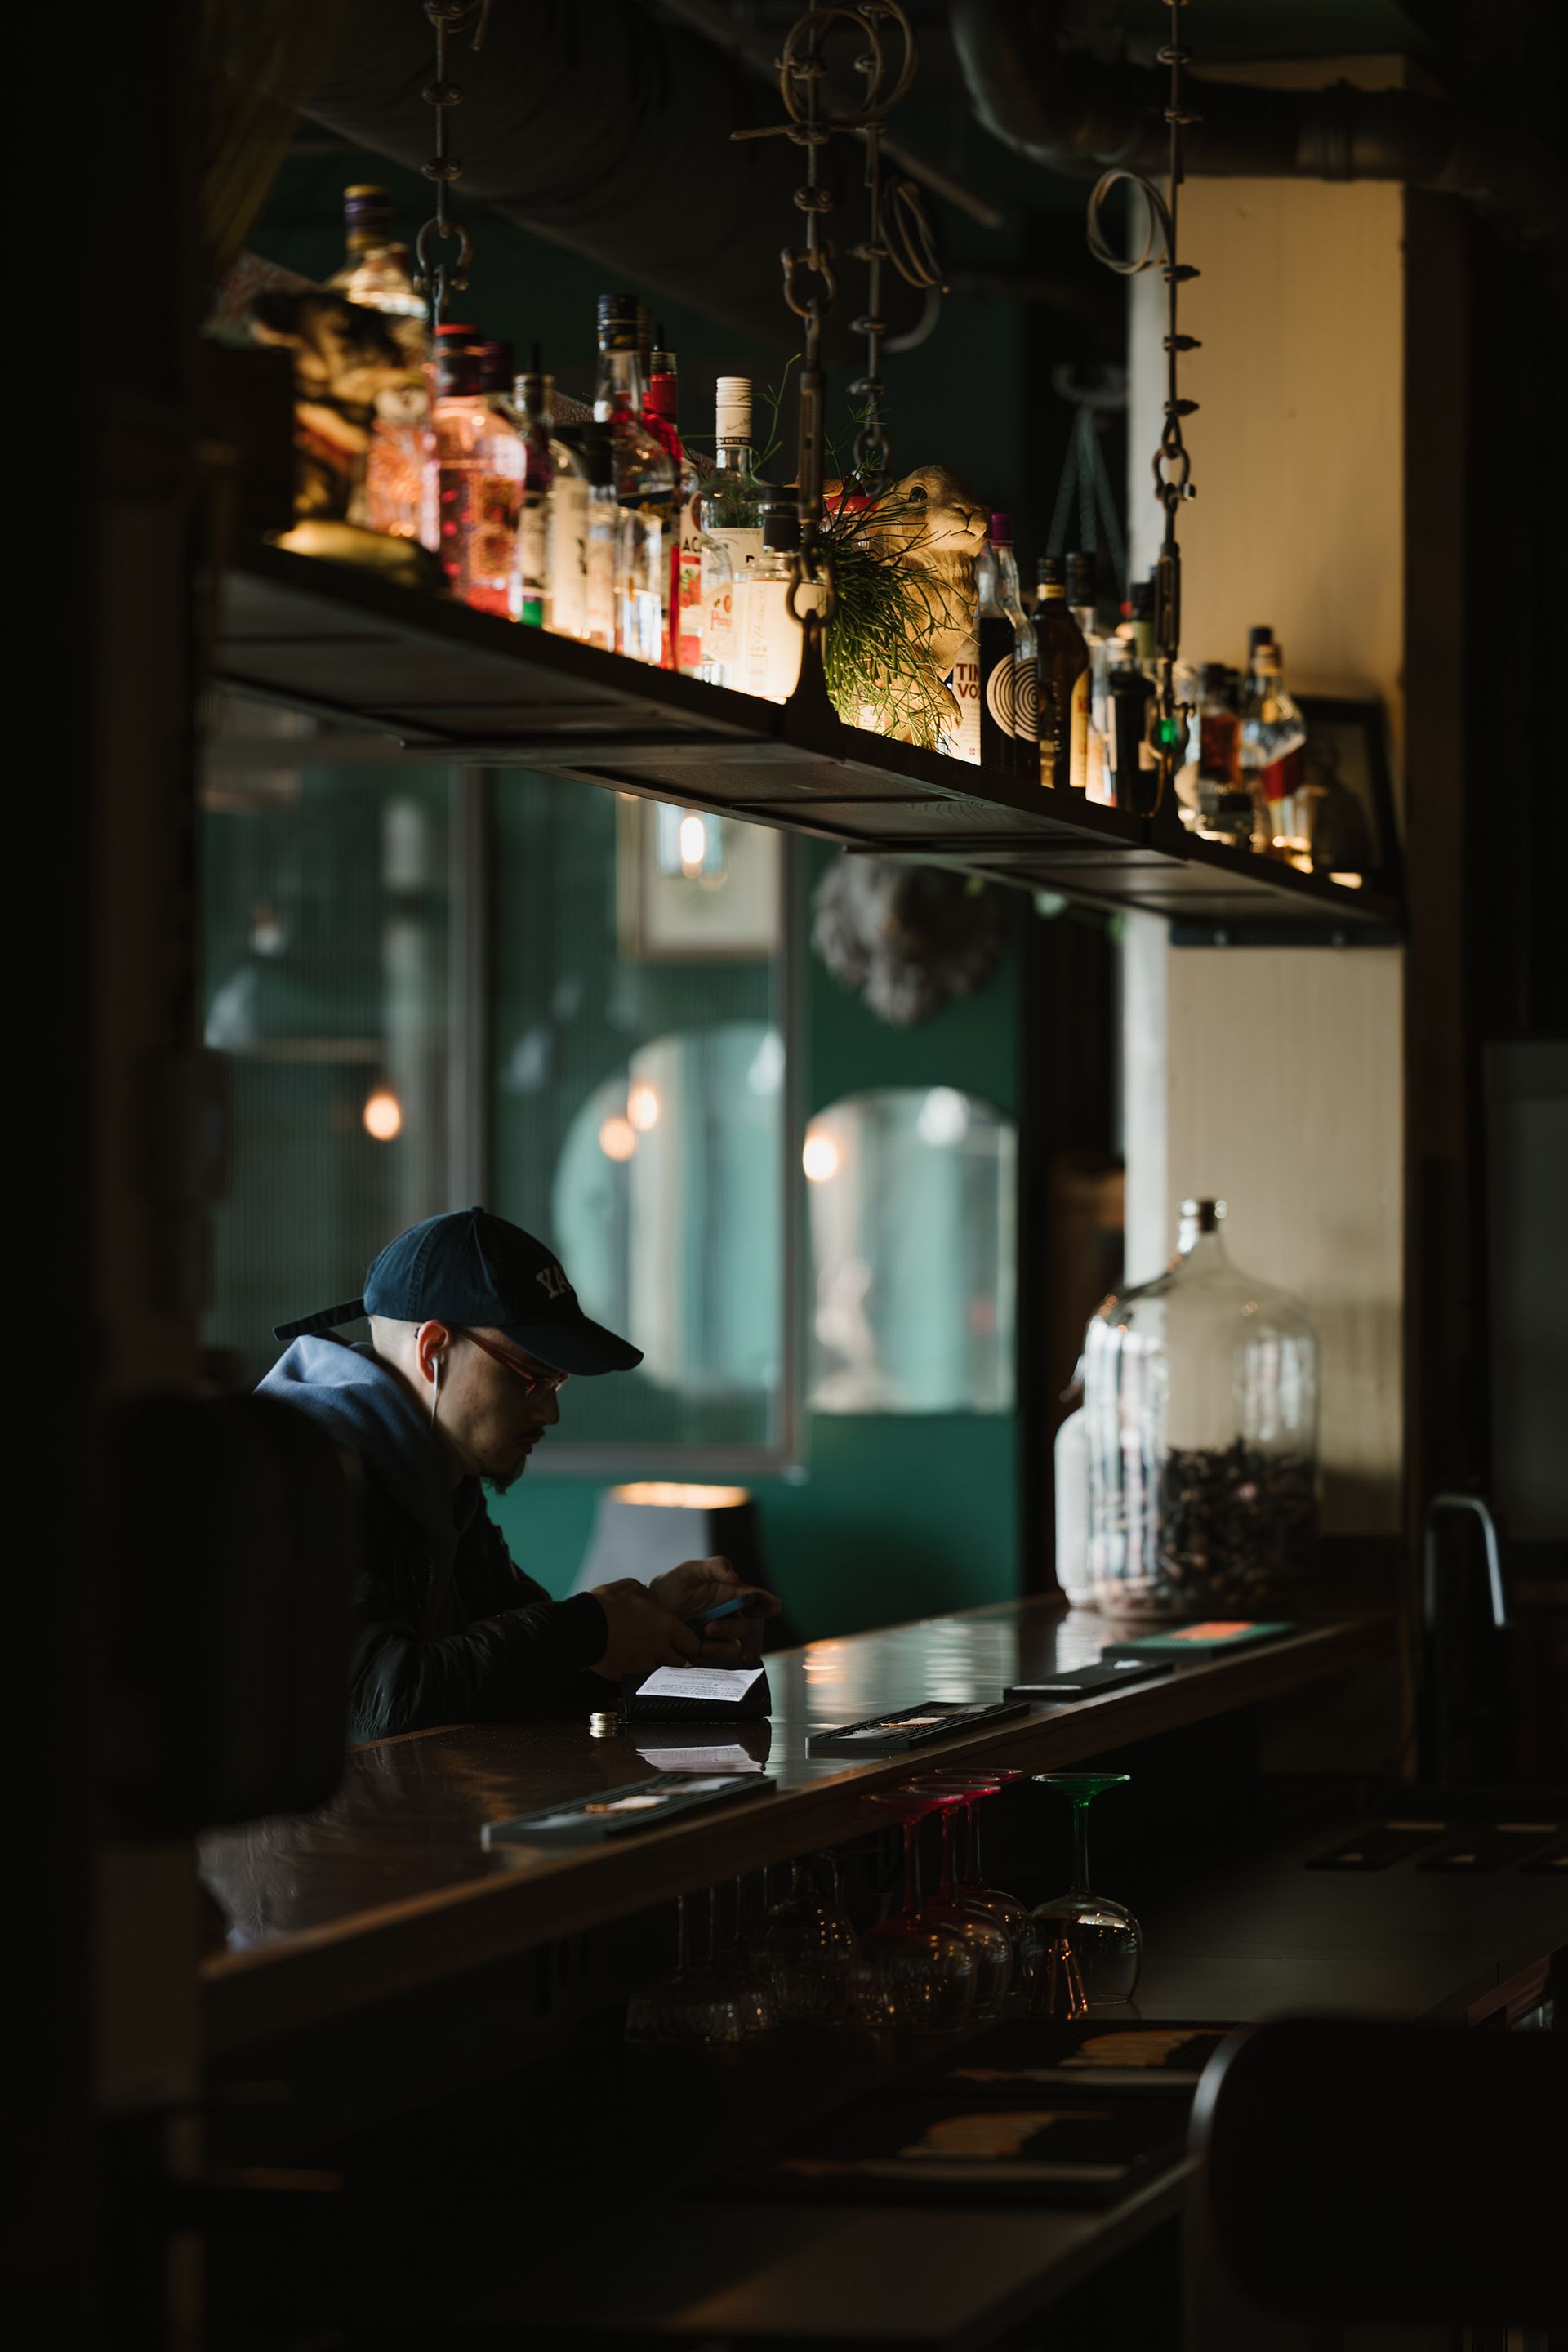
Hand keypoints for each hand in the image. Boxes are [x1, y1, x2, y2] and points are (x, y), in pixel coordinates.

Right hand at [587, 1579, 703, 1681]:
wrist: (581, 1626)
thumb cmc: (606, 1603)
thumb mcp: (634, 1587)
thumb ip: (653, 1599)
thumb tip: (658, 1607)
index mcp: (666, 1625)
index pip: (693, 1644)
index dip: (690, 1644)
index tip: (685, 1642)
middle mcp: (659, 1648)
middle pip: (682, 1664)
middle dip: (678, 1660)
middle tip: (670, 1653)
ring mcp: (642, 1664)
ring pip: (662, 1675)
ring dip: (659, 1668)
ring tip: (650, 1660)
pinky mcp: (625, 1675)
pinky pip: (640, 1678)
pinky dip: (639, 1674)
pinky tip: (632, 1664)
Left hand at [648, 1555, 780, 1663]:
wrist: (647, 1612)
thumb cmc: (672, 1586)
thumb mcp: (691, 1570)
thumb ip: (716, 1567)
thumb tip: (736, 1577)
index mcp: (730, 1595)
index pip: (756, 1599)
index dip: (767, 1602)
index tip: (772, 1607)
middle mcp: (729, 1617)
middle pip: (745, 1627)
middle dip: (731, 1628)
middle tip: (709, 1627)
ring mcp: (719, 1638)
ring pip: (735, 1648)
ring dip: (723, 1647)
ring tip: (702, 1645)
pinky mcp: (707, 1654)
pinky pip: (721, 1662)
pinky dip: (714, 1659)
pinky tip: (699, 1653)